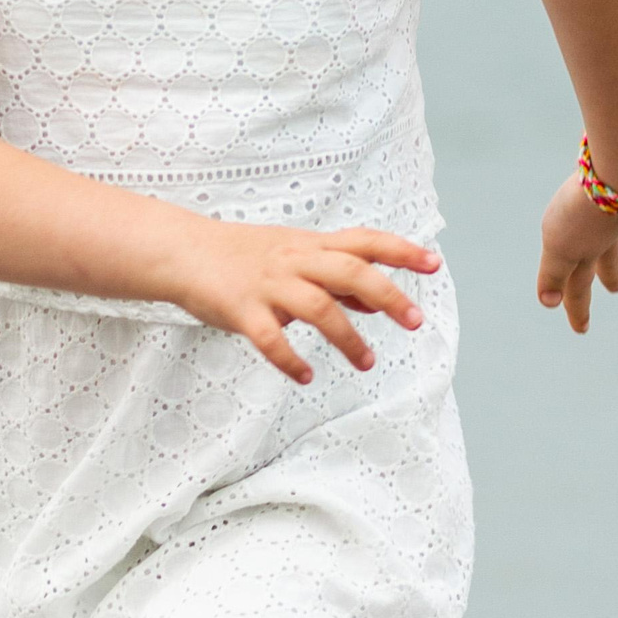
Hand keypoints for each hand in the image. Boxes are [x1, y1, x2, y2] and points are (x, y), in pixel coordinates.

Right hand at [162, 224, 440, 384]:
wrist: (184, 252)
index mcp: (310, 246)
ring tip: (367, 363)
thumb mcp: (294, 257)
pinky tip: (305, 376)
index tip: (434, 264)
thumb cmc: (244, 256)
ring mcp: (268, 285)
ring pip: (317, 306)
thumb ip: (334, 278)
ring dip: (348, 337)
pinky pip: (270, 338)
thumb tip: (376, 302)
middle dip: (388, 295)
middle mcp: (294, 261)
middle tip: (416, 322)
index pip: (364, 241)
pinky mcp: (241, 309)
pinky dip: (290, 359)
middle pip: (349, 271)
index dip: (400, 250)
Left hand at [537, 176, 617, 333]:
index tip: (581, 329)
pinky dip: (615, 210)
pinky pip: (615, 203)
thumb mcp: (561, 247)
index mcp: (588, 252)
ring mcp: (614, 210)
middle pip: (605, 260)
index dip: (576, 308)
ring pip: (613, 234)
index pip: (578, 286)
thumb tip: (549, 303)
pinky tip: (613, 199)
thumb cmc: (584, 213)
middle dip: (608, 277)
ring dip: (614, 246)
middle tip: (615, 289)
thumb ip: (555, 274)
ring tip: (617, 251)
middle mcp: (604, 234)